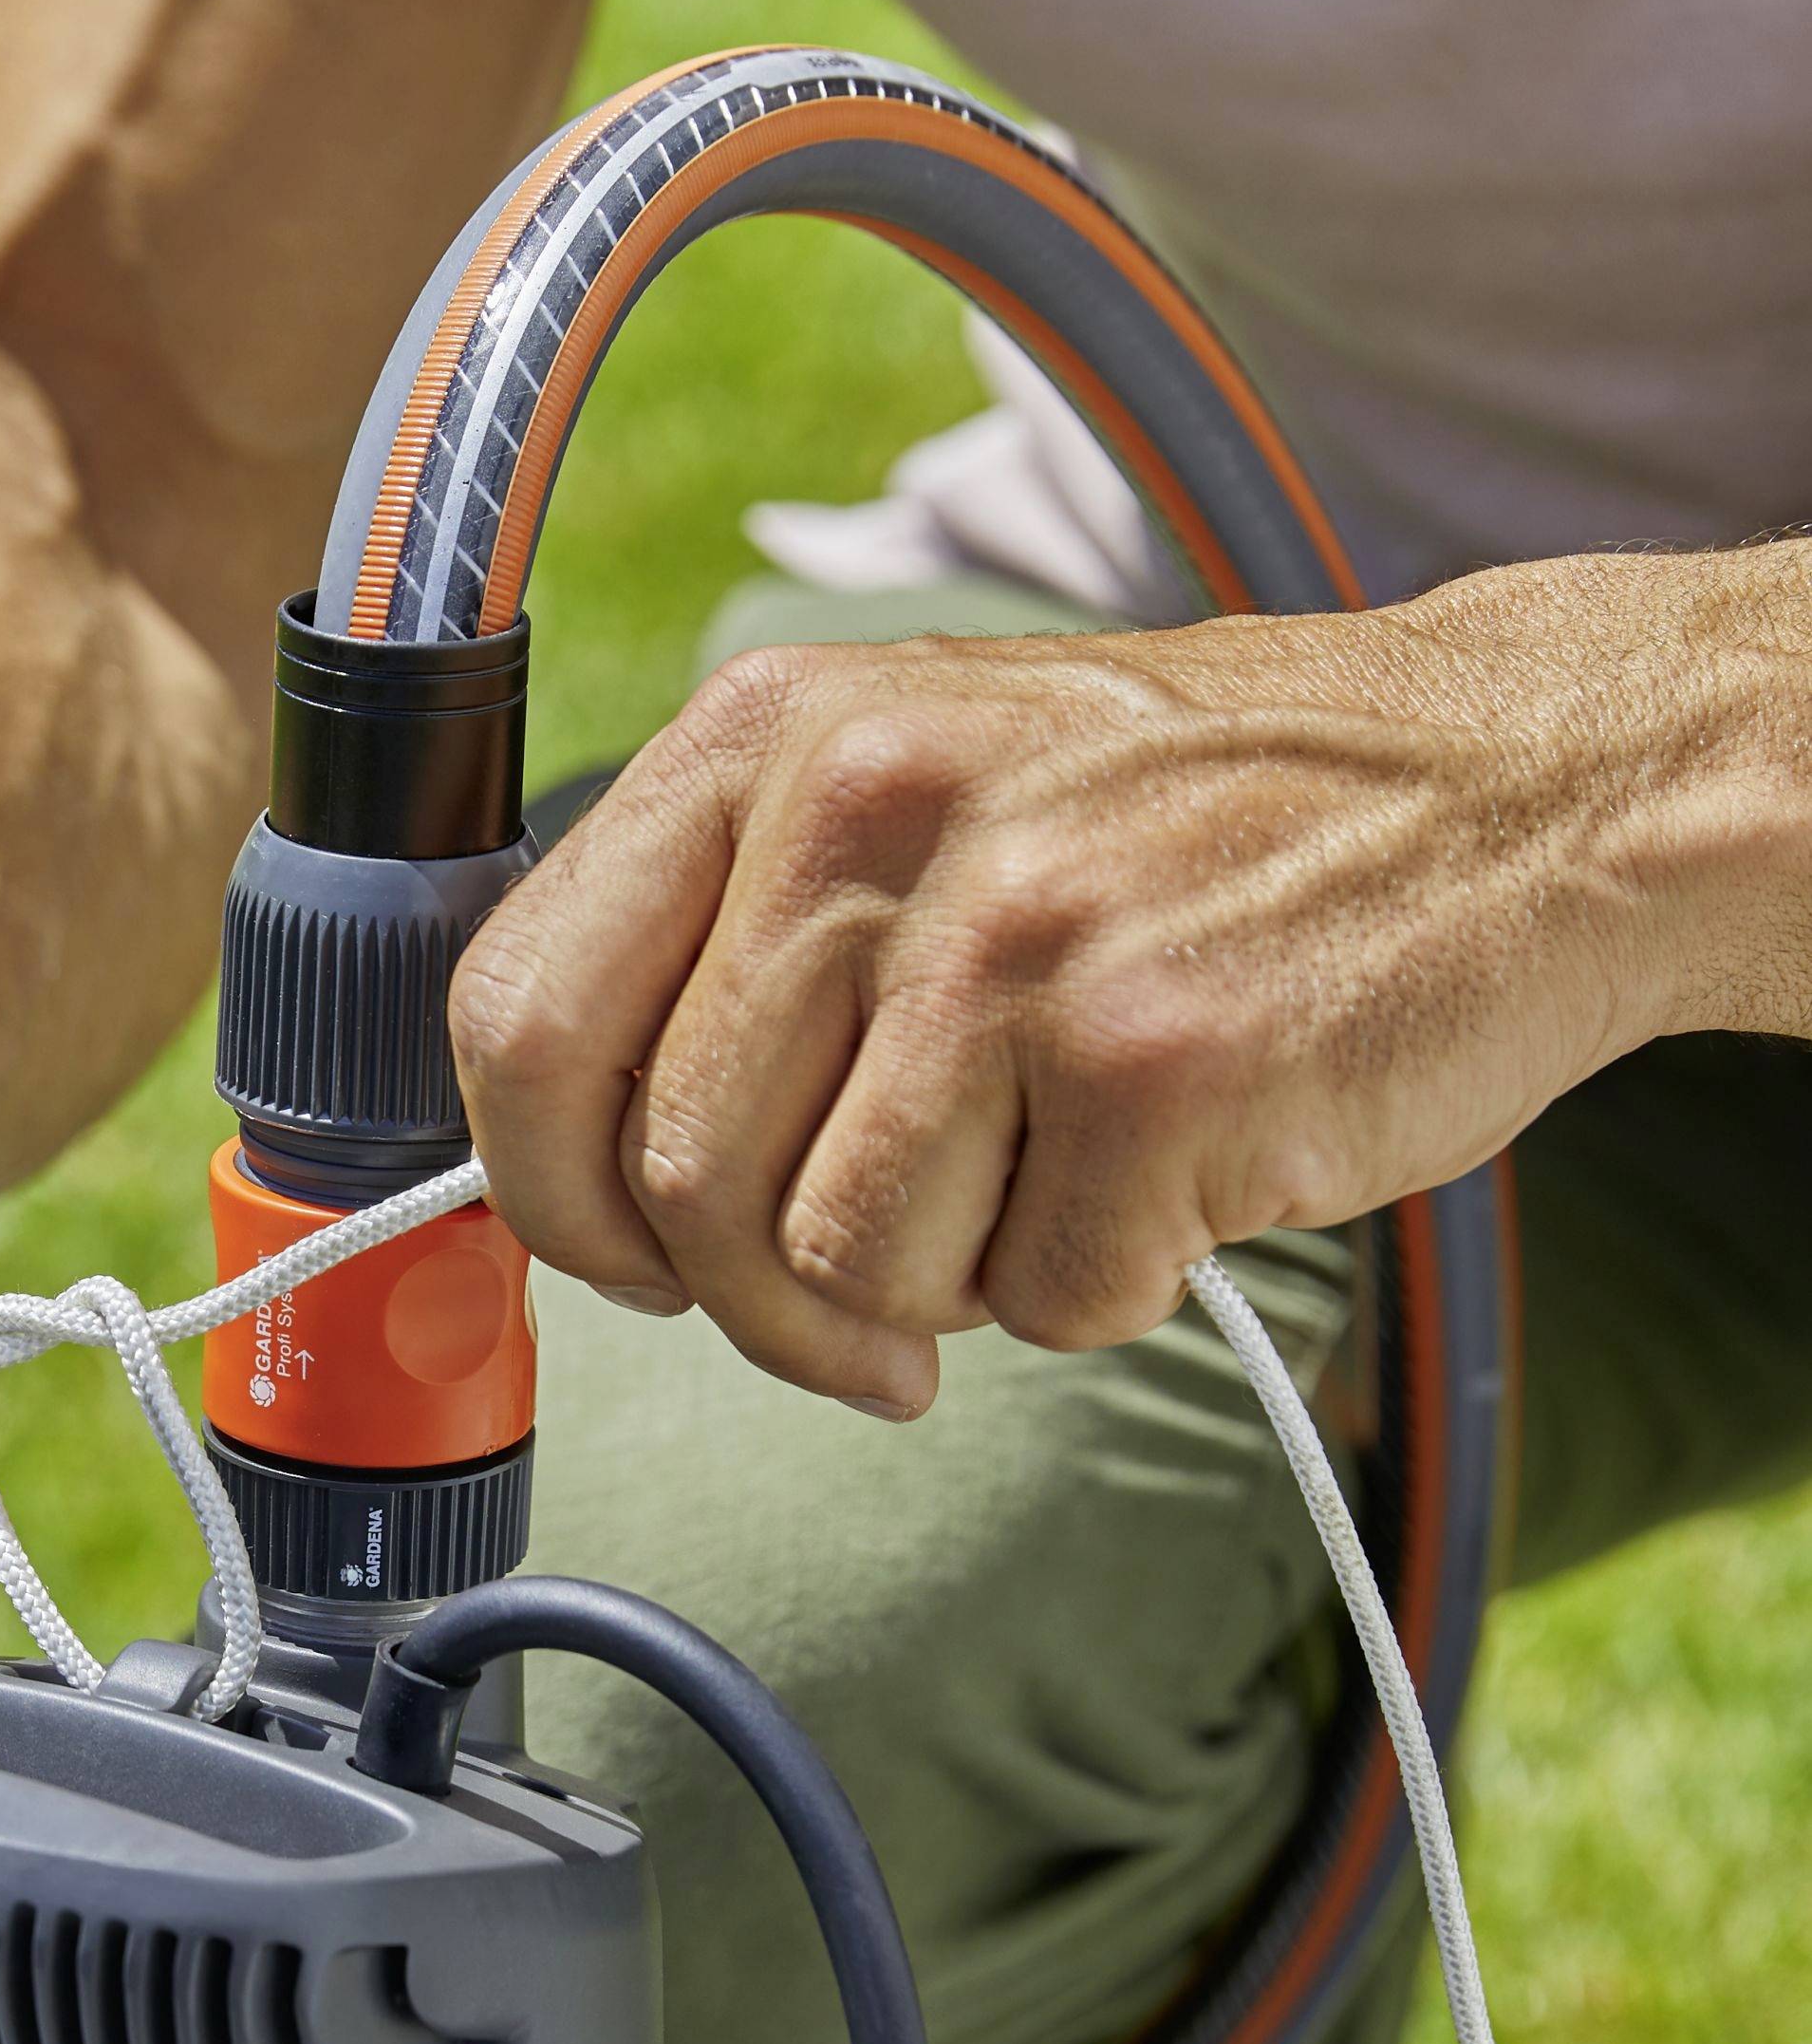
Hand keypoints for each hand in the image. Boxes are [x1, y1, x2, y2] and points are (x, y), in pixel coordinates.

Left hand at [451, 556, 1763, 1411]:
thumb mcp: (907, 797)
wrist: (1522, 785)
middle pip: (677, 1185)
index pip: (519, 1022)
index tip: (636, 1261)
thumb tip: (564, 1186)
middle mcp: (864, 808)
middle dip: (763, 1301)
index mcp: (765, 738)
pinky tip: (1173, 1176)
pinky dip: (1099, 1287)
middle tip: (871, 1305)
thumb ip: (727, 950)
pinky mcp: (1159, 1055)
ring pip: (837, 1267)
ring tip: (1049, 1183)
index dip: (551, 1195)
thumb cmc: (1179, 831)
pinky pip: (1037, 1301)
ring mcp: (1014, 929)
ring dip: (936, 1294)